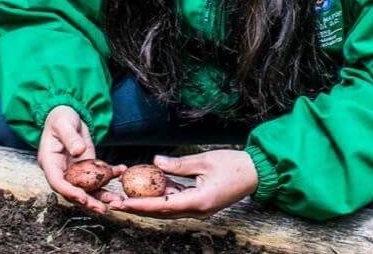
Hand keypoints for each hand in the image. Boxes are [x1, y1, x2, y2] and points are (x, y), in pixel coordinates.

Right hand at [38, 105, 125, 213]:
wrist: (68, 115)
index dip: (69, 192)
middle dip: (88, 201)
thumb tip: (79, 151)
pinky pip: (97, 175)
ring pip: (87, 188)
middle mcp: (61, 170)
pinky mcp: (86, 166)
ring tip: (117, 201)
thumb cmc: (61, 118)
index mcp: (50, 162)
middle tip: (103, 208)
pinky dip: (110, 176)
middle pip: (73, 191)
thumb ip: (70, 137)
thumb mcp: (64, 124)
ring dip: (102, 196)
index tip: (83, 198)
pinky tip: (121, 171)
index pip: (57, 182)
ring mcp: (74, 170)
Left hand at [108, 150, 258, 218]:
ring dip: (149, 202)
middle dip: (138, 207)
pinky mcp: (201, 203)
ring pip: (168, 208)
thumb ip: (179, 164)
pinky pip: (177, 201)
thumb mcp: (204, 160)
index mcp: (198, 202)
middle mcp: (197, 210)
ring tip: (127, 195)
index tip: (122, 203)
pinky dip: (163, 195)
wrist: (256, 173)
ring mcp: (199, 208)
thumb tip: (156, 161)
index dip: (140, 205)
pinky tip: (150, 186)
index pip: (163, 206)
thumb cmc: (234, 165)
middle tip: (117, 202)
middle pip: (162, 212)